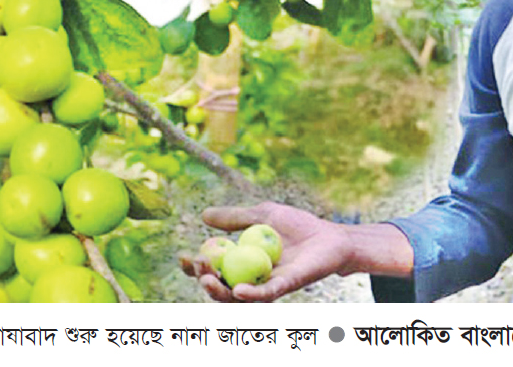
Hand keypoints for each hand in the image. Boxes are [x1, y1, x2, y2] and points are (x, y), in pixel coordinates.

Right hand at [179, 201, 355, 301]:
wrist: (330, 236)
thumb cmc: (299, 227)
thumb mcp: (263, 215)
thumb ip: (236, 217)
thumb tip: (204, 215)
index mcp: (244, 263)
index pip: (215, 269)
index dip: (195, 267)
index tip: (182, 256)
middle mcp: (253, 279)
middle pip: (221, 287)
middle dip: (204, 280)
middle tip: (198, 265)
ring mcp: (268, 285)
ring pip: (238, 297)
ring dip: (219, 291)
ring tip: (208, 278)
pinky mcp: (287, 286)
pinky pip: (265, 295)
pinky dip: (250, 294)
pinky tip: (237, 290)